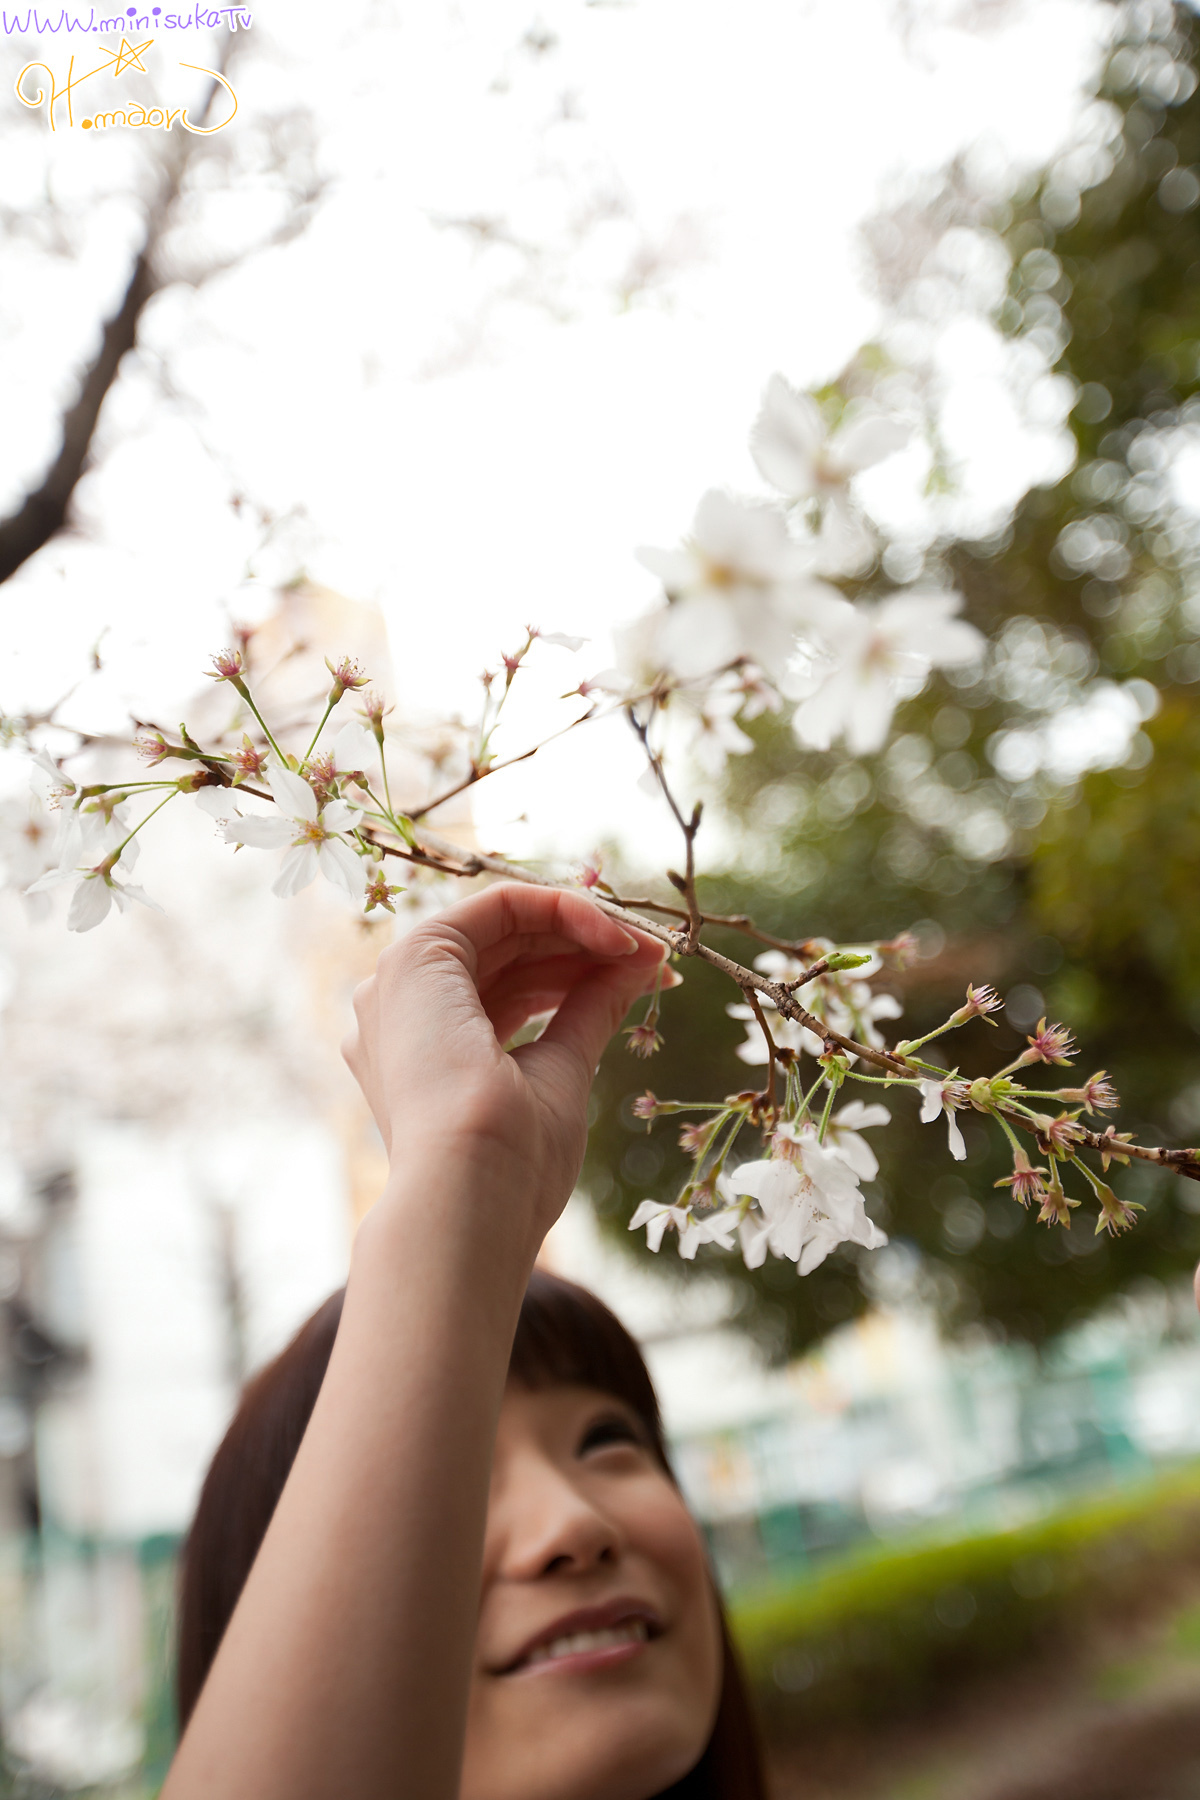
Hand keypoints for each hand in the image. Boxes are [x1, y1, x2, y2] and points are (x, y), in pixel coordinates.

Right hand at [343, 883, 669, 1242]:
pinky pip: (501, 906)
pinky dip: (563, 910)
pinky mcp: (416, 956)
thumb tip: (639, 967)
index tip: (646, 978)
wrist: (473, 1192)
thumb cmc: (513, 1162)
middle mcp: (403, 1013)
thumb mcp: (562, 1070)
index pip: (508, 987)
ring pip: (506, 926)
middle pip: (509, 954)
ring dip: (582, 929)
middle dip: (587, 948)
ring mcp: (402, 985)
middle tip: (657, 958)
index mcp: (426, 1049)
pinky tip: (616, 939)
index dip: (578, 971)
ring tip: (647, 952)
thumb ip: (589, 1009)